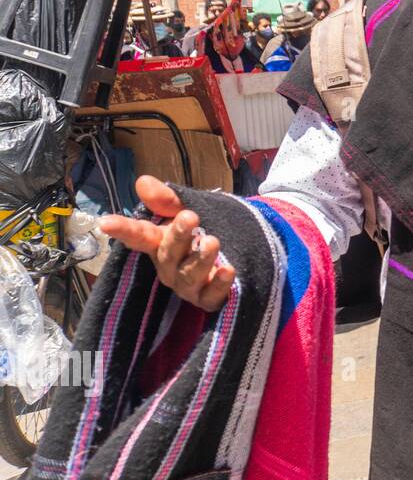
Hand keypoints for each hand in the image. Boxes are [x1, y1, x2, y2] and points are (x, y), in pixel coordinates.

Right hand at [99, 176, 235, 312]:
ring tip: (212, 241)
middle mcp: (169, 266)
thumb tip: (143, 181)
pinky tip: (228, 270)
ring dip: (200, 259)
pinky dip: (219, 284)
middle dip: (177, 236)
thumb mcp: (187, 209)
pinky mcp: (207, 298)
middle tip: (190, 216)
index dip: (122, 229)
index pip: (138, 235)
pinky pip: (210, 296)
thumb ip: (167, 200)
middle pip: (168, 254)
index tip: (105, 222)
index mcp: (159, 242)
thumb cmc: (202, 229)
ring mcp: (186, 285)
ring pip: (188, 276)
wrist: (239, 249)